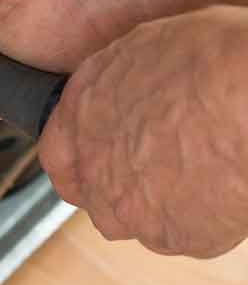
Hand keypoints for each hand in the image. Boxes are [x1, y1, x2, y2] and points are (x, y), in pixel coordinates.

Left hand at [40, 5, 247, 257]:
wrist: (247, 100)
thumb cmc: (204, 59)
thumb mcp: (142, 47)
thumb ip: (117, 81)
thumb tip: (127, 86)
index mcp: (79, 113)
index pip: (56, 153)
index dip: (76, 155)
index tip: (95, 153)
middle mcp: (94, 165)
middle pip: (93, 192)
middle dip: (118, 181)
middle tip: (156, 159)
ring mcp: (131, 207)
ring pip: (135, 217)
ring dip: (156, 198)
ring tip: (193, 167)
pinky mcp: (178, 237)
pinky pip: (181, 233)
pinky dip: (196, 215)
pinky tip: (216, 183)